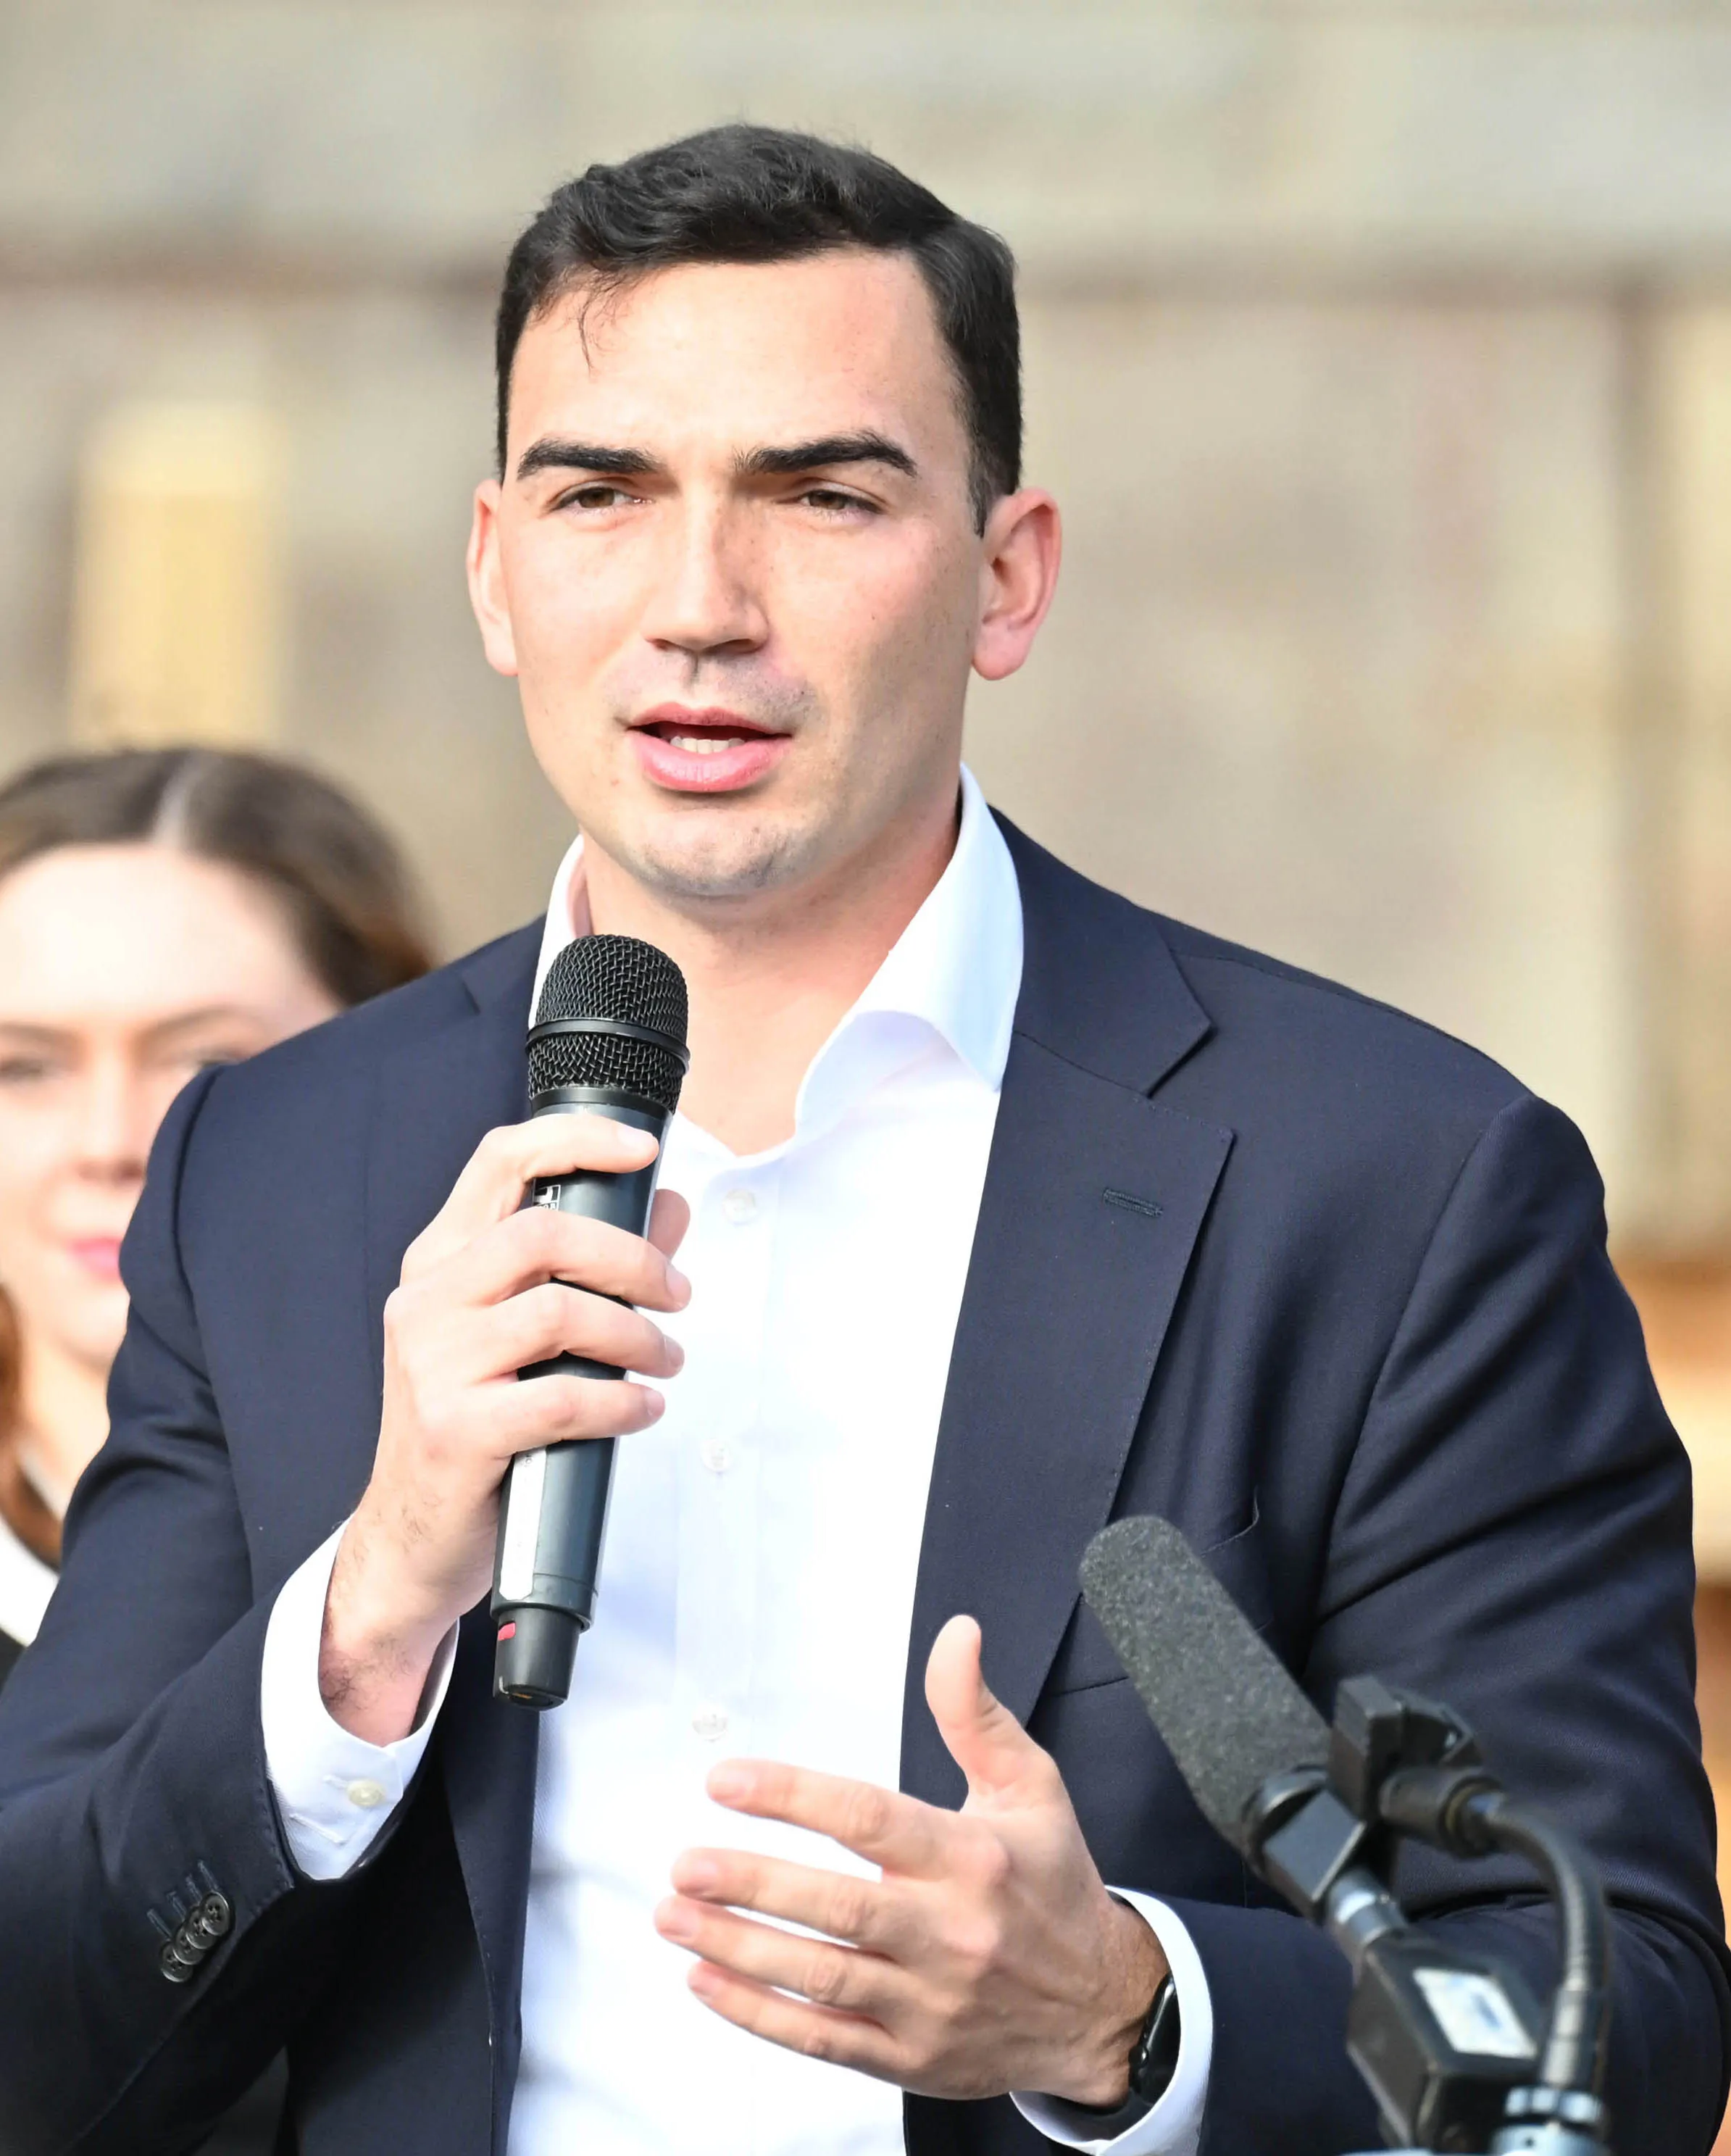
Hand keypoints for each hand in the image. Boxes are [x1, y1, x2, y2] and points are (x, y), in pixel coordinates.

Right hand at [321, 1115, 690, 1742]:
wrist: (412, 1542)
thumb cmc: (478, 1429)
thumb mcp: (525, 1340)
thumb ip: (593, 1270)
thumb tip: (668, 1207)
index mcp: (440, 1264)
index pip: (498, 1161)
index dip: (574, 1138)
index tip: (642, 1148)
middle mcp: (426, 1302)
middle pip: (542, 1233)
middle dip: (631, 1259)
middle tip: (677, 1294)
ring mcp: (432, 1365)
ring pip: (558, 1314)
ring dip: (636, 1337)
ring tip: (664, 1362)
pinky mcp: (454, 1430)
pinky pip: (562, 1398)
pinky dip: (620, 1403)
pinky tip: (640, 1412)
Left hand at [654, 1614, 1167, 2104]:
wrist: (1103, 2007)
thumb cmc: (1055, 1885)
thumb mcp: (1030, 1785)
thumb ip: (974, 1710)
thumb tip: (956, 1635)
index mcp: (973, 1858)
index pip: (868, 1818)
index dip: (791, 1796)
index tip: (727, 1781)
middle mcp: (952, 1932)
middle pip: (835, 1905)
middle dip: (749, 1883)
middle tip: (686, 1864)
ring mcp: (930, 2003)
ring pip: (820, 1976)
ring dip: (738, 1948)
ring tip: (676, 1918)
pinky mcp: (913, 2059)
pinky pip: (824, 2039)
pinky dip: (760, 2015)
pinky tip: (710, 1983)